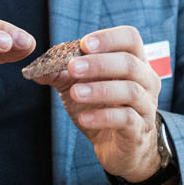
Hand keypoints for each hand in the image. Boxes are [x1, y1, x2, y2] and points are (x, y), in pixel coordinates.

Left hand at [31, 26, 164, 181]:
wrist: (118, 147)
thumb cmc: (103, 109)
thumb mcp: (80, 86)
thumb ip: (60, 74)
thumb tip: (38, 67)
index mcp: (134, 62)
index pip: (130, 38)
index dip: (109, 38)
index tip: (84, 44)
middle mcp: (145, 80)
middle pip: (129, 63)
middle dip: (99, 63)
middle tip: (73, 68)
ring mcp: (145, 105)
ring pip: (130, 91)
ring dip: (100, 90)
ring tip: (76, 93)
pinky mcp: (139, 129)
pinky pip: (126, 119)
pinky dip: (103, 117)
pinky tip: (84, 118)